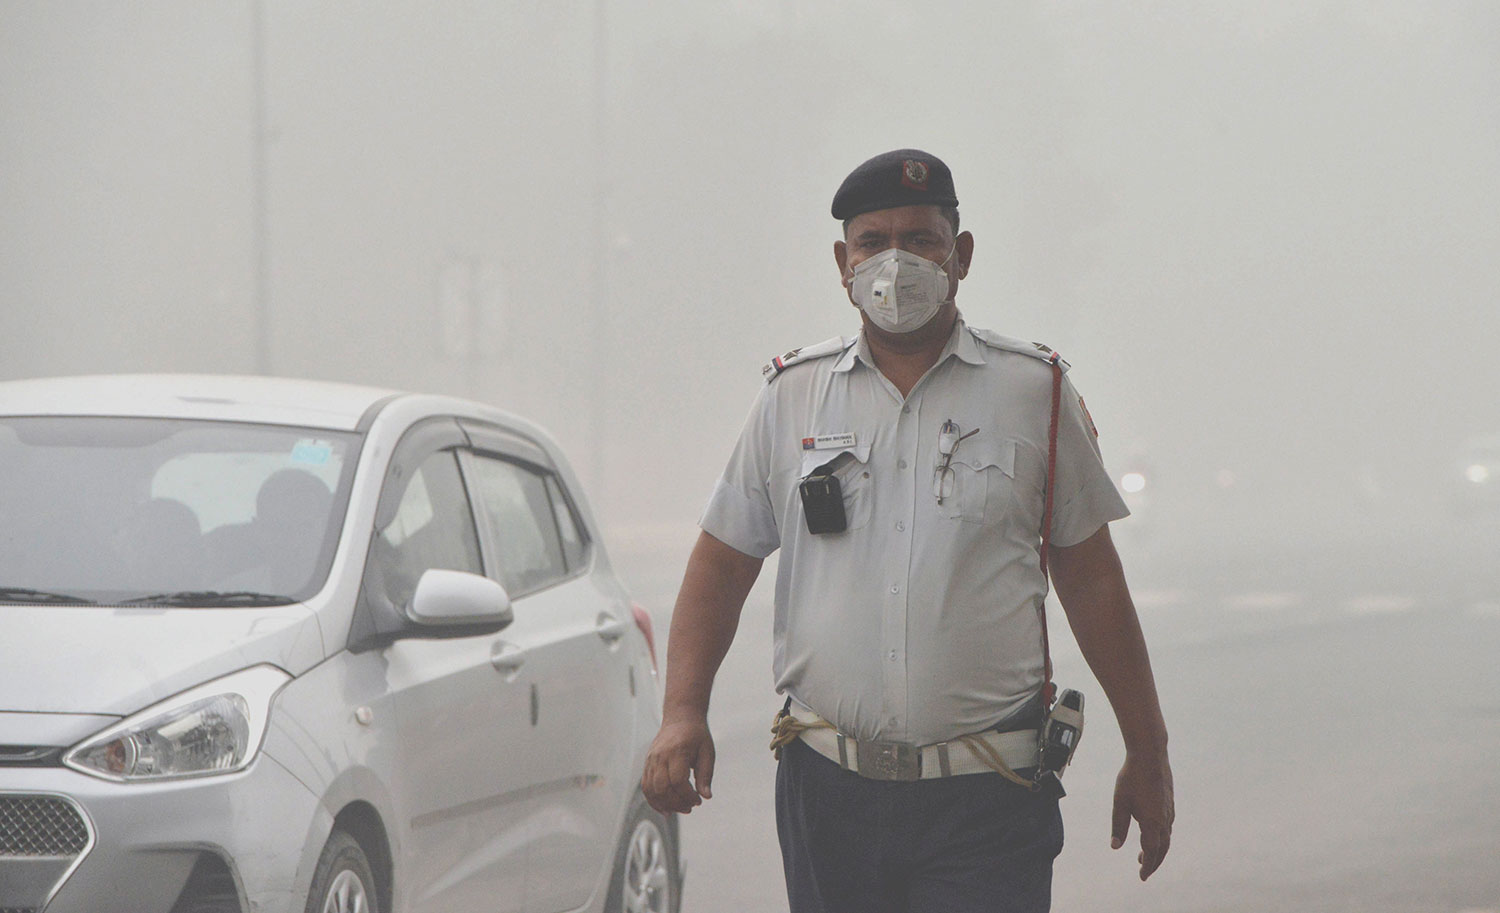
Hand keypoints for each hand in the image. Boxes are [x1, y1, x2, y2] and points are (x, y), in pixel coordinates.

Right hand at [642, 717, 715, 814]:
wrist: (681, 718)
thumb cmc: (696, 735)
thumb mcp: (708, 752)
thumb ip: (706, 775)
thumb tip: (706, 796)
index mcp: (677, 751)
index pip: (678, 780)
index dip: (688, 795)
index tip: (698, 801)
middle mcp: (660, 755)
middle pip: (662, 787)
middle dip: (676, 803)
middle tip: (690, 808)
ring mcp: (651, 759)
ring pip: (651, 789)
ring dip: (664, 804)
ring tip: (679, 809)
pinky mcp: (647, 763)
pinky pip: (645, 786)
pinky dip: (653, 800)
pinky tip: (665, 808)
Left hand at [1111, 751, 1174, 880]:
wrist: (1150, 755)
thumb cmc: (1131, 778)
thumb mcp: (1120, 803)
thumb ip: (1118, 826)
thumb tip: (1115, 846)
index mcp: (1152, 823)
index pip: (1151, 852)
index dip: (1147, 866)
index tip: (1142, 876)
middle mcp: (1164, 820)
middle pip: (1162, 848)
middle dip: (1153, 862)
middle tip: (1143, 870)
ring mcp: (1169, 811)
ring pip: (1166, 838)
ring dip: (1157, 849)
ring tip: (1143, 854)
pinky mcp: (1170, 803)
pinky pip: (1167, 827)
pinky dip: (1161, 837)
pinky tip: (1151, 833)